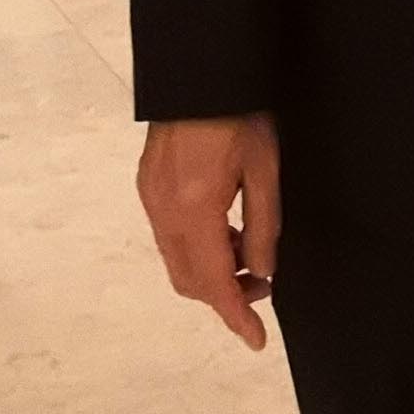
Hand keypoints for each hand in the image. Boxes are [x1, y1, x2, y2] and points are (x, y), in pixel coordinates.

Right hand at [138, 113, 283, 349]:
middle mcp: (164, 211)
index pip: (215, 283)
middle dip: (226, 294)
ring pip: (177, 261)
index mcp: (195, 210)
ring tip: (248, 250)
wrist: (199, 73)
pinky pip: (169, 237)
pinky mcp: (148, 187)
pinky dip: (197, 248)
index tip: (255, 340)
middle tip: (263, 282)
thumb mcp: (265, 170)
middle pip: (189, 281)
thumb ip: (265, 226)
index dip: (236, 316)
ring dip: (212, 271)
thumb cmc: (237, 115)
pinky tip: (225, 229)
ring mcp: (151, 199)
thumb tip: (263, 271)